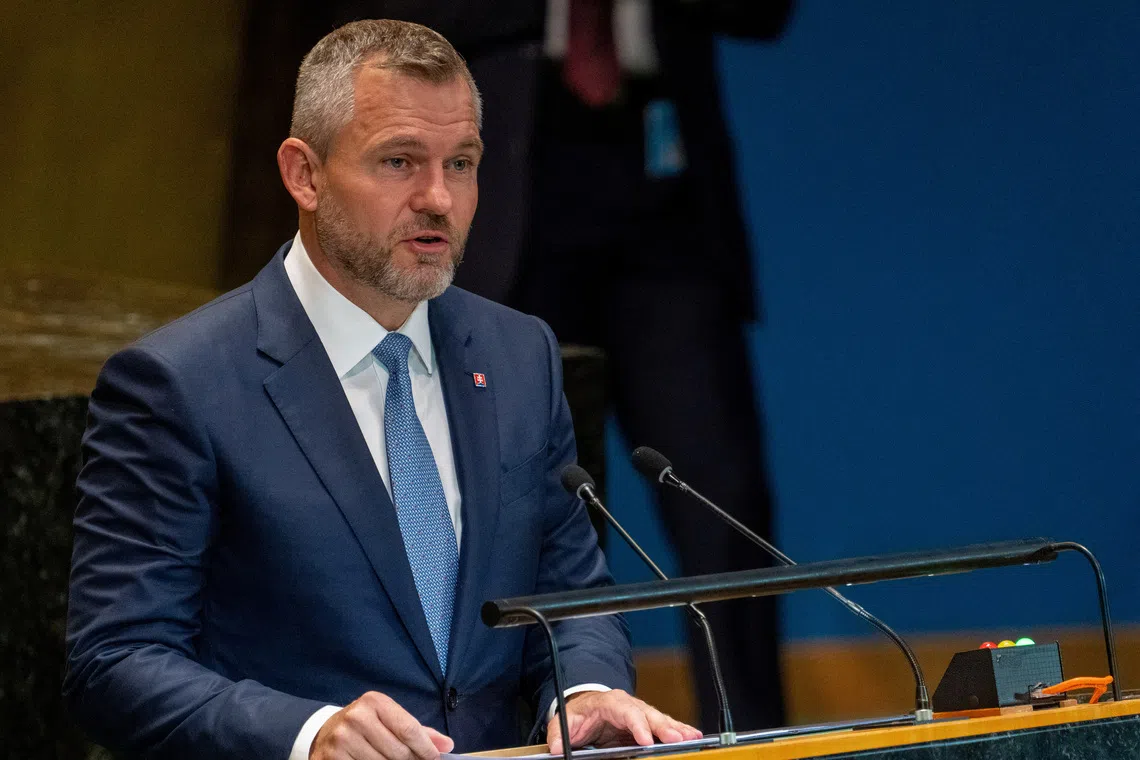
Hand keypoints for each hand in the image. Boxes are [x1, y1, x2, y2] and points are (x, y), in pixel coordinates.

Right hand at [310, 691, 454, 759]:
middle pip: (398, 752)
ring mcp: (342, 739)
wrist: (325, 733)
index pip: (408, 729)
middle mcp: (356, 717)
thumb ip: (418, 732)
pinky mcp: (331, 758)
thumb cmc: (365, 726)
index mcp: (374, 702)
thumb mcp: (389, 719)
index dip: (425, 749)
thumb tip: (447, 746)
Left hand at [546, 690, 701, 753]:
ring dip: (676, 728)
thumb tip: (555, 748)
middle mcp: (629, 705)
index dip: (637, 725)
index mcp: (610, 703)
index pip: (626, 712)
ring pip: (660, 719)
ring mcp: (640, 713)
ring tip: (692, 737)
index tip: (645, 739)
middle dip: (663, 727)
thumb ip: (559, 733)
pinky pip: (664, 726)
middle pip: (648, 714)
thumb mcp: (565, 721)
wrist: (586, 707)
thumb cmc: (579, 714)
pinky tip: (692, 736)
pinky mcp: (646, 723)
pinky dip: (678, 730)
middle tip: (676, 739)